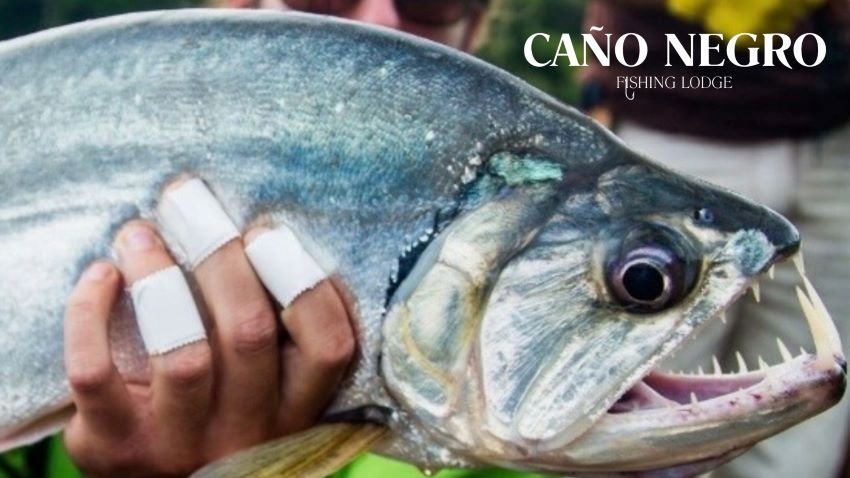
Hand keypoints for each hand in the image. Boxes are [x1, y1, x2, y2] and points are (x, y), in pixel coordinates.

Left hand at [63, 220, 354, 476]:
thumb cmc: (218, 410)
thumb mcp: (266, 386)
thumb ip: (279, 331)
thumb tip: (265, 231)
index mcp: (294, 409)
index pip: (330, 345)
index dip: (303, 278)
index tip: (265, 231)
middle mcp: (246, 430)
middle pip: (248, 332)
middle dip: (220, 254)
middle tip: (190, 204)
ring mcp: (179, 442)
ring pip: (182, 352)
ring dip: (158, 276)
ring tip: (139, 233)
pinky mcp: (114, 446)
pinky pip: (96, 373)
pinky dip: (90, 313)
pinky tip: (101, 276)